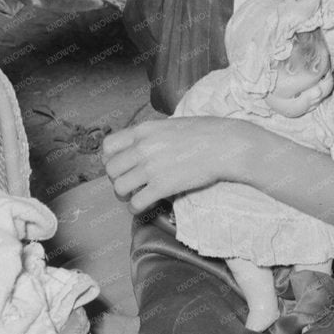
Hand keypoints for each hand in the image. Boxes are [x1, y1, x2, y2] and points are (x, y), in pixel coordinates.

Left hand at [100, 116, 255, 213]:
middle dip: (117, 179)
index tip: (121, 166)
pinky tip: (145, 206)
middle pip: (110, 169)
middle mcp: (142, 147)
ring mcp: (151, 167)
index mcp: (143, 130)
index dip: (111, 159)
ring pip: (118, 188)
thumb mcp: (171, 124)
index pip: (108, 146)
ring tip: (135, 195)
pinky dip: (137, 208)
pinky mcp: (162, 186)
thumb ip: (152, 135)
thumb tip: (143, 144)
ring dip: (125, 195)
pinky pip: (136, 203)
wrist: (225, 145)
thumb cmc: (205, 132)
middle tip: (129, 183)